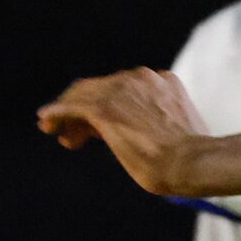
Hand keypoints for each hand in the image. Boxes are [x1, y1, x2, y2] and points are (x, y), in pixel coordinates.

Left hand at [37, 67, 209, 193]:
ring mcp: (122, 90)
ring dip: (67, 113)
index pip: (124, 88)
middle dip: (84, 109)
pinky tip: (46, 122)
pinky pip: (72, 106)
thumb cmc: (193, 159)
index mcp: (163, 82)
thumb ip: (163, 126)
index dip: (107, 104)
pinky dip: (57, 113)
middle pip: (101, 88)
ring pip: (83, 95)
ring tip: (54, 131)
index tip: (98, 128)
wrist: (193, 162)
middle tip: (72, 134)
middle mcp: (141, 78)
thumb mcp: (179, 133)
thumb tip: (152, 140)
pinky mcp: (104, 108)